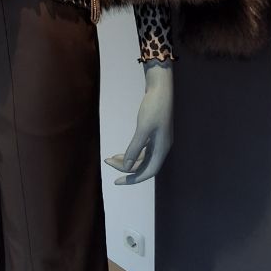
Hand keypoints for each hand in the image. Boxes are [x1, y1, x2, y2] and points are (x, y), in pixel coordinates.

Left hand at [105, 60, 173, 184]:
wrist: (160, 88)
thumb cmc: (154, 106)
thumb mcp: (143, 128)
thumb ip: (135, 149)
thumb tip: (127, 167)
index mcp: (162, 149)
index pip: (148, 172)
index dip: (133, 179)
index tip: (116, 182)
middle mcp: (162, 147)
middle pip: (143, 166)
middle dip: (125, 168)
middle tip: (107, 163)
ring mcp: (158, 141)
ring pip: (141, 158)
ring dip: (127, 160)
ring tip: (110, 158)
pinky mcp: (154, 133)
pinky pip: (142, 150)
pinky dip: (131, 152)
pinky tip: (120, 153)